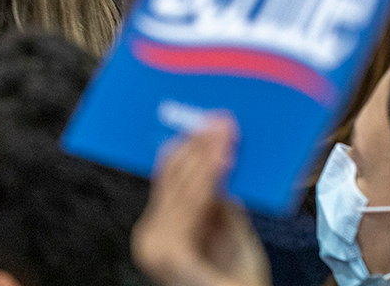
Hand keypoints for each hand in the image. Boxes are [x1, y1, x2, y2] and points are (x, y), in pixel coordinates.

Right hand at [132, 117, 271, 285]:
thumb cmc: (239, 278)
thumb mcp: (228, 229)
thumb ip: (217, 201)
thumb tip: (216, 160)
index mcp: (161, 231)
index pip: (169, 182)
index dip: (188, 149)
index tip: (209, 123)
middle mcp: (151, 238)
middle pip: (171, 180)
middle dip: (198, 146)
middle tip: (221, 119)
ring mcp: (157, 247)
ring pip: (182, 188)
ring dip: (205, 156)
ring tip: (225, 132)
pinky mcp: (171, 254)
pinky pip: (192, 206)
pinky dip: (209, 179)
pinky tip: (224, 160)